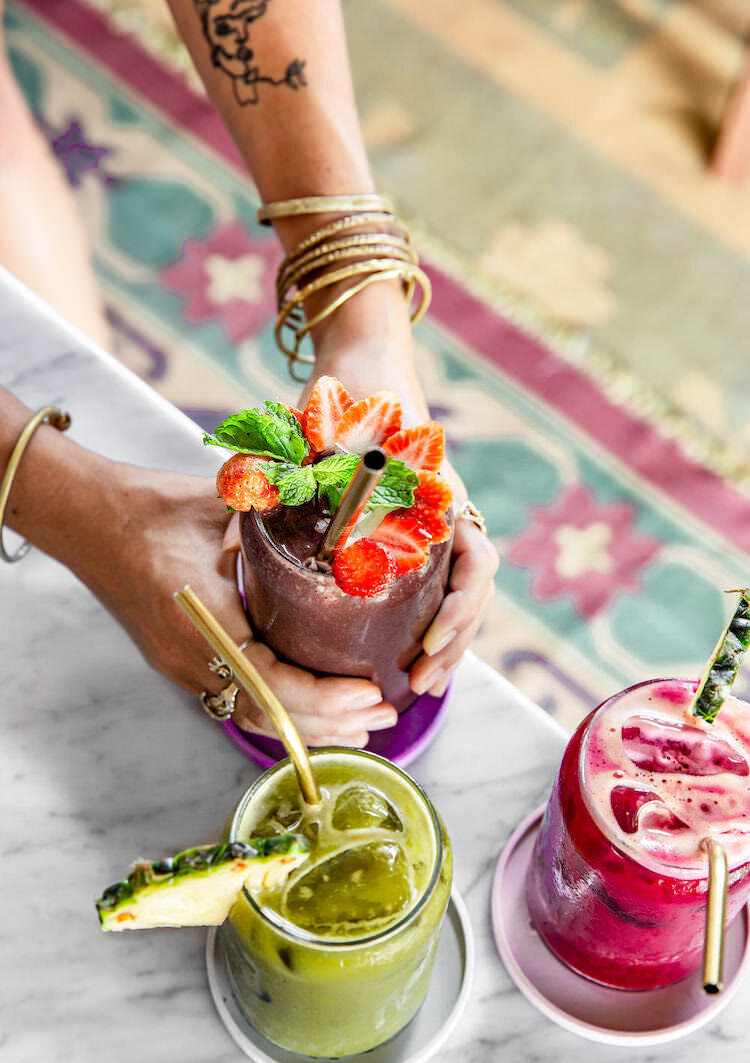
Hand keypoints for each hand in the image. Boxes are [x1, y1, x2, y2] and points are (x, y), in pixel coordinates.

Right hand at [74, 463, 396, 746]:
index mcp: (203, 619)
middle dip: (330, 723)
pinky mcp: (180, 663)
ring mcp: (181, 665)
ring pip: (251, 717)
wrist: (85, 518)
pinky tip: (313, 716)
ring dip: (308, 727)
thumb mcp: (220, 503)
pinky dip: (280, 714)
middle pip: (266, 716)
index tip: (368, 693)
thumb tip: (341, 500)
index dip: (323, 698)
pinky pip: (237, 702)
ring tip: (362, 727)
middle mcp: (189, 656)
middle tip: (384, 714)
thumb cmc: (148, 506)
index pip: (270, 683)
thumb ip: (281, 507)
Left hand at [307, 298, 498, 699]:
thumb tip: (238, 539)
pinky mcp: (417, 536)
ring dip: (446, 644)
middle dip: (453, 644)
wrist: (367, 364)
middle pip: (474, 592)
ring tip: (419, 688)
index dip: (460, 608)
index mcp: (440, 496)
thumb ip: (295, 472)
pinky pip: (438, 587)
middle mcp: (447, 516)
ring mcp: (437, 527)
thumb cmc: (352, 395)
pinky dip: (430, 625)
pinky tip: (410, 659)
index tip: (428, 638)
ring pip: (460, 596)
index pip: (477, 562)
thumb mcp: (326, 431)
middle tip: (419, 684)